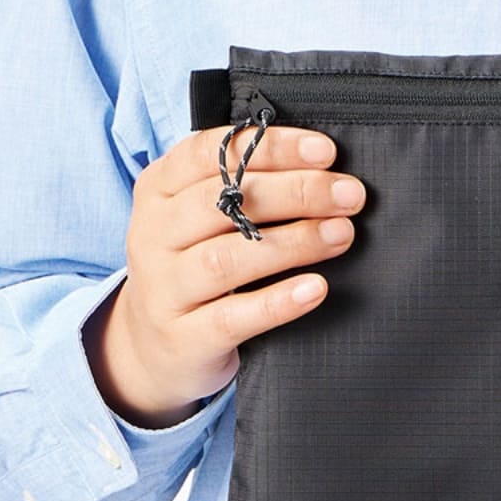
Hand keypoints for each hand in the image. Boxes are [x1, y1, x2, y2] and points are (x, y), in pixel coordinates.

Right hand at [83, 123, 365, 426]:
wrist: (151, 352)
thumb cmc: (194, 266)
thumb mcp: (203, 220)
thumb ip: (246, 188)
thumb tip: (324, 168)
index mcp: (159, 191)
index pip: (210, 154)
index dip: (271, 148)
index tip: (326, 151)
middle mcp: (152, 236)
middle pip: (222, 203)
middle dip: (296, 192)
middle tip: (349, 194)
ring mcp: (162, 290)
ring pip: (226, 259)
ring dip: (294, 242)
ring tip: (342, 234)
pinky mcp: (182, 339)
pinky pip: (231, 317)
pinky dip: (277, 301)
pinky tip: (316, 288)